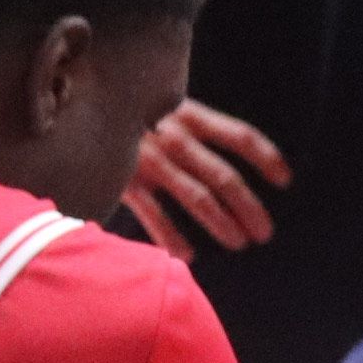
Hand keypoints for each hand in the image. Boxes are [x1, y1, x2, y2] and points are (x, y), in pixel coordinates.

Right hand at [122, 99, 290, 258]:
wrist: (77, 107)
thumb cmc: (127, 112)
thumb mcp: (163, 106)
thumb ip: (193, 126)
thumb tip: (226, 159)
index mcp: (189, 114)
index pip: (240, 137)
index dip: (267, 158)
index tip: (285, 180)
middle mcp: (173, 135)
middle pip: (225, 176)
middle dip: (250, 208)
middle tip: (264, 232)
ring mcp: (150, 158)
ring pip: (198, 198)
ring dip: (223, 224)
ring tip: (239, 243)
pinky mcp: (125, 179)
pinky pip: (155, 215)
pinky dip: (172, 238)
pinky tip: (187, 256)